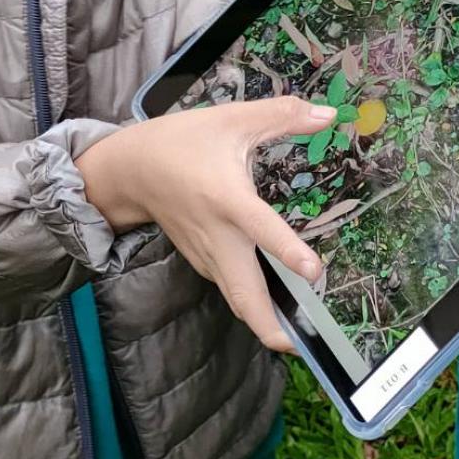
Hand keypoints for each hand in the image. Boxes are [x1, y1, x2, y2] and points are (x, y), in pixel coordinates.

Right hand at [76, 98, 338, 351]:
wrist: (129, 170)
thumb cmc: (181, 142)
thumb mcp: (231, 119)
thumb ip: (281, 115)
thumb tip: (330, 112)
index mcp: (227, 199)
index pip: (261, 228)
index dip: (288, 251)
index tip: (314, 273)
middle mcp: (217, 235)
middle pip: (244, 294)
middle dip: (271, 326)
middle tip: (303, 346)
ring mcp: (207, 254)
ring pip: (237, 298)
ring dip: (263, 321)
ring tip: (298, 340)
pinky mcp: (202, 261)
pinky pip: (230, 288)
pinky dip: (252, 304)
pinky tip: (275, 310)